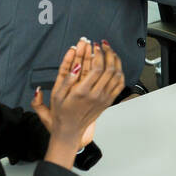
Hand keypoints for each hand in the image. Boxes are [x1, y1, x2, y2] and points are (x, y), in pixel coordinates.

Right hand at [35, 39, 123, 160]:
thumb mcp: (56, 96)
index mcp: (82, 92)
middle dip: (108, 53)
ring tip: (110, 51)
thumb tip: (73, 65)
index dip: (98, 53)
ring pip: (117, 76)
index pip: (97, 68)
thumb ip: (64, 79)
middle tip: (103, 44)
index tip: (94, 45)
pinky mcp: (108, 102)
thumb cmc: (61, 113)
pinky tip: (115, 65)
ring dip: (115, 61)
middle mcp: (96, 95)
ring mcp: (104, 99)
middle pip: (110, 69)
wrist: (69, 131)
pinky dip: (120, 72)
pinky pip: (119, 85)